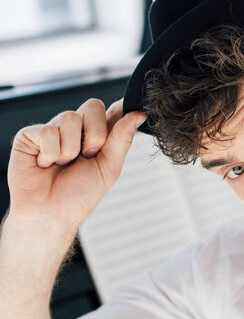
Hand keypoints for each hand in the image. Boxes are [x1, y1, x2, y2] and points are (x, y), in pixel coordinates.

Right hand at [6, 98, 145, 228]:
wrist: (51, 213)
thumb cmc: (79, 195)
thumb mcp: (109, 167)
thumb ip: (122, 139)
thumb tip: (139, 115)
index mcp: (98, 135)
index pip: (112, 110)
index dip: (121, 109)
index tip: (134, 113)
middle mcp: (76, 128)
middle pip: (93, 105)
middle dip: (95, 136)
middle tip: (86, 157)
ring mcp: (53, 129)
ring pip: (70, 117)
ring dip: (71, 149)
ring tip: (63, 164)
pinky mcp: (30, 134)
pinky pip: (47, 131)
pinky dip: (50, 154)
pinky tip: (45, 164)